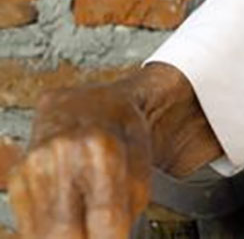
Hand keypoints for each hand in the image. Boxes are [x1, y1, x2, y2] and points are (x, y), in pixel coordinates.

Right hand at [8, 83, 151, 237]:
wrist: (86, 101)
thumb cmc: (120, 128)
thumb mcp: (142, 157)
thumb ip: (133, 200)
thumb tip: (117, 234)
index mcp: (100, 147)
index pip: (104, 216)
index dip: (112, 238)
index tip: (116, 238)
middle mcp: (60, 156)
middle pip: (64, 231)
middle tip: (102, 236)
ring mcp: (33, 166)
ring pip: (43, 232)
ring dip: (68, 236)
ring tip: (87, 227)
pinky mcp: (18, 177)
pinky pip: (29, 221)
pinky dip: (49, 230)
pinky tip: (69, 221)